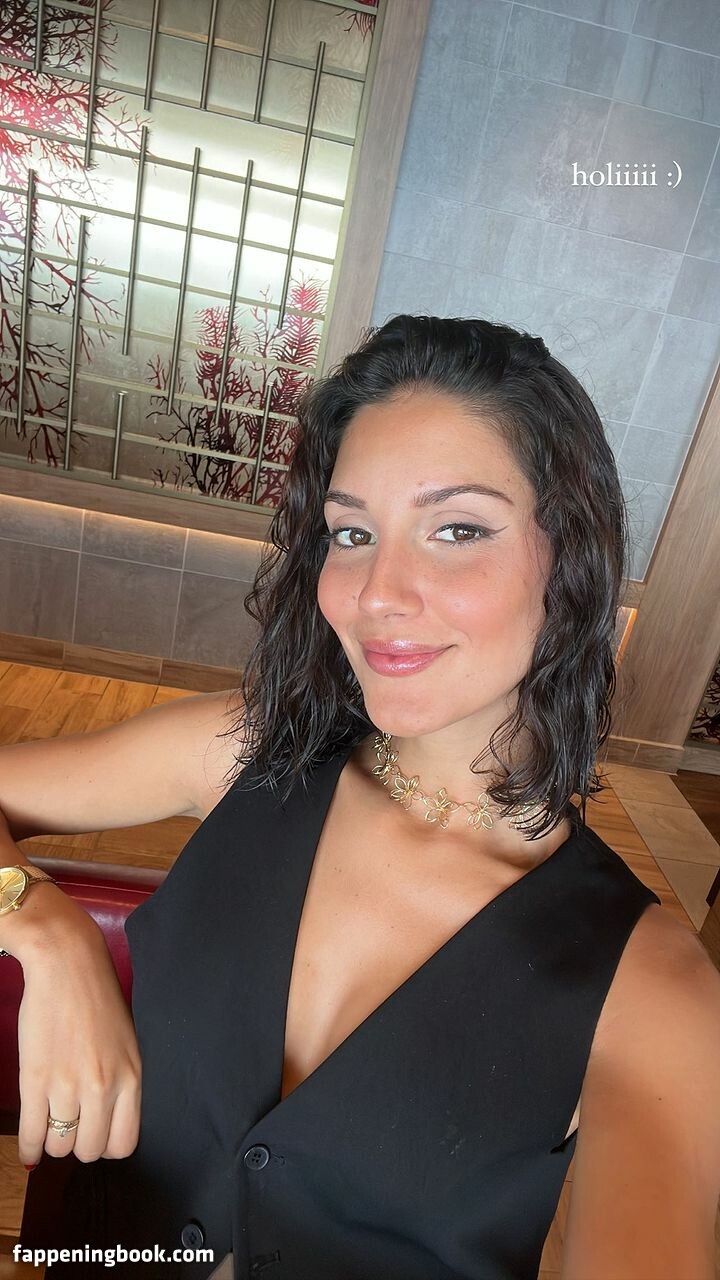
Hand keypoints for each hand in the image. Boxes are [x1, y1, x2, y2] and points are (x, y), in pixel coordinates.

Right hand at [15, 901, 141, 1165]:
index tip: (96, 1133)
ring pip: (60, 1146)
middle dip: (78, 1144)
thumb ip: (121, 1081)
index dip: (106, 1144)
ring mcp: (68, 1085)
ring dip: (53, 1142)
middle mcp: (103, 1087)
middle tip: (71, 1127)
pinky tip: (29, 1150)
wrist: (67, 965)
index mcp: (131, 1077)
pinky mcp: (35, 1080)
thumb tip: (106, 1120)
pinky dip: (29, 1149)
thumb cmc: (98, 998)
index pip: (124, 1143)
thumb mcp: (126, 1042)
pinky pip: (32, 1134)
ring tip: (51, 1125)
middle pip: (89, 1150)